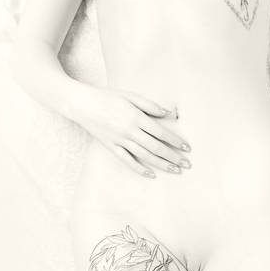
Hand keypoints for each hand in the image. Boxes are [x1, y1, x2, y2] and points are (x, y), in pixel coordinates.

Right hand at [74, 86, 191, 177]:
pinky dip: (139, 168)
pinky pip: (127, 160)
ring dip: (161, 164)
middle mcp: (129, 131)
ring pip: (144, 156)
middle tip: (187, 164)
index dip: (175, 141)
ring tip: (175, 170)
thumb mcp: (130, 95)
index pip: (161, 132)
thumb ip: (150, 105)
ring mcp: (120, 140)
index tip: (187, 148)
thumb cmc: (107, 96)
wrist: (82, 104)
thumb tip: (169, 113)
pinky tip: (151, 175)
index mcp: (136, 117)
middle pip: (156, 147)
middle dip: (173, 156)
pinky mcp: (111, 146)